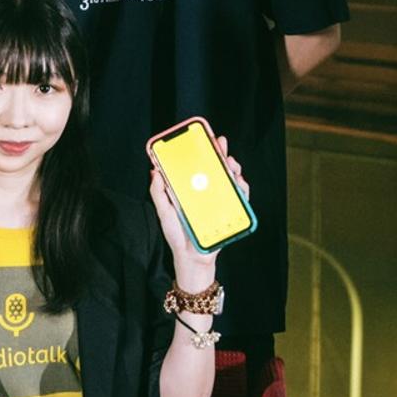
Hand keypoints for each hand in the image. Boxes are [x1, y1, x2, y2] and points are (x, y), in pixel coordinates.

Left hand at [149, 131, 250, 285]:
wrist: (192, 258)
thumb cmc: (177, 235)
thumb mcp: (164, 213)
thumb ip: (158, 193)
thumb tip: (154, 170)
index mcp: (190, 189)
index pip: (197, 166)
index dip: (201, 151)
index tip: (202, 137)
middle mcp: (207, 192)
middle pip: (216, 169)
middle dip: (220, 153)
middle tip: (221, 143)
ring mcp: (220, 201)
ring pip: (231, 180)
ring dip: (233, 168)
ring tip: (230, 162)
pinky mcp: (231, 212)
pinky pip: (240, 197)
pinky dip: (242, 188)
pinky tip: (238, 182)